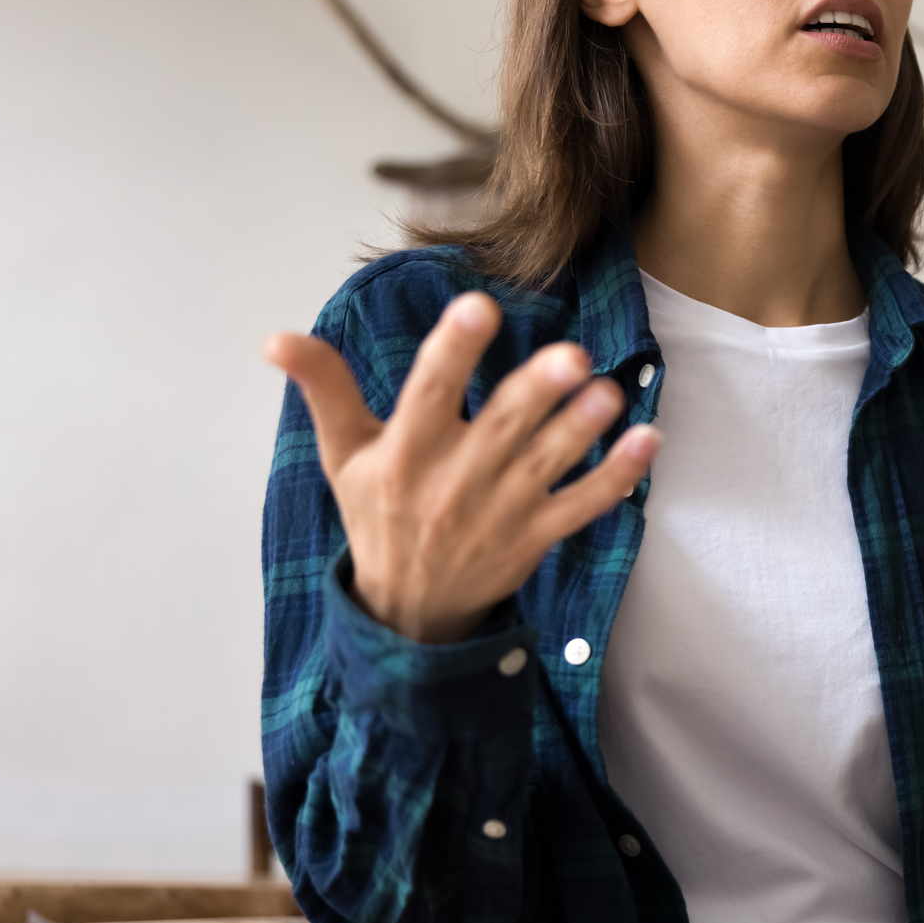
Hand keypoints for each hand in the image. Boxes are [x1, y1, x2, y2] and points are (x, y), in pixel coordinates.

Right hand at [264, 292, 660, 642]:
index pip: (428, 394)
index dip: (452, 351)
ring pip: (547, 466)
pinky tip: (648, 441)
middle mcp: (455, 481)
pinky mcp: (535, 538)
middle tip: (572, 355)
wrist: (406, 614)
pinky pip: (582, 506)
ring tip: (609, 393)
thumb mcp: (343, 456)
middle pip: (501, 429)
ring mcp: (501, 512)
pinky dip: (617, 478)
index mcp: (406, 453)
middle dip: (536, 393)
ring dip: (581, 431)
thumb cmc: (377, 517)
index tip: (479, 308)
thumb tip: (276, 338)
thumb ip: (324, 390)